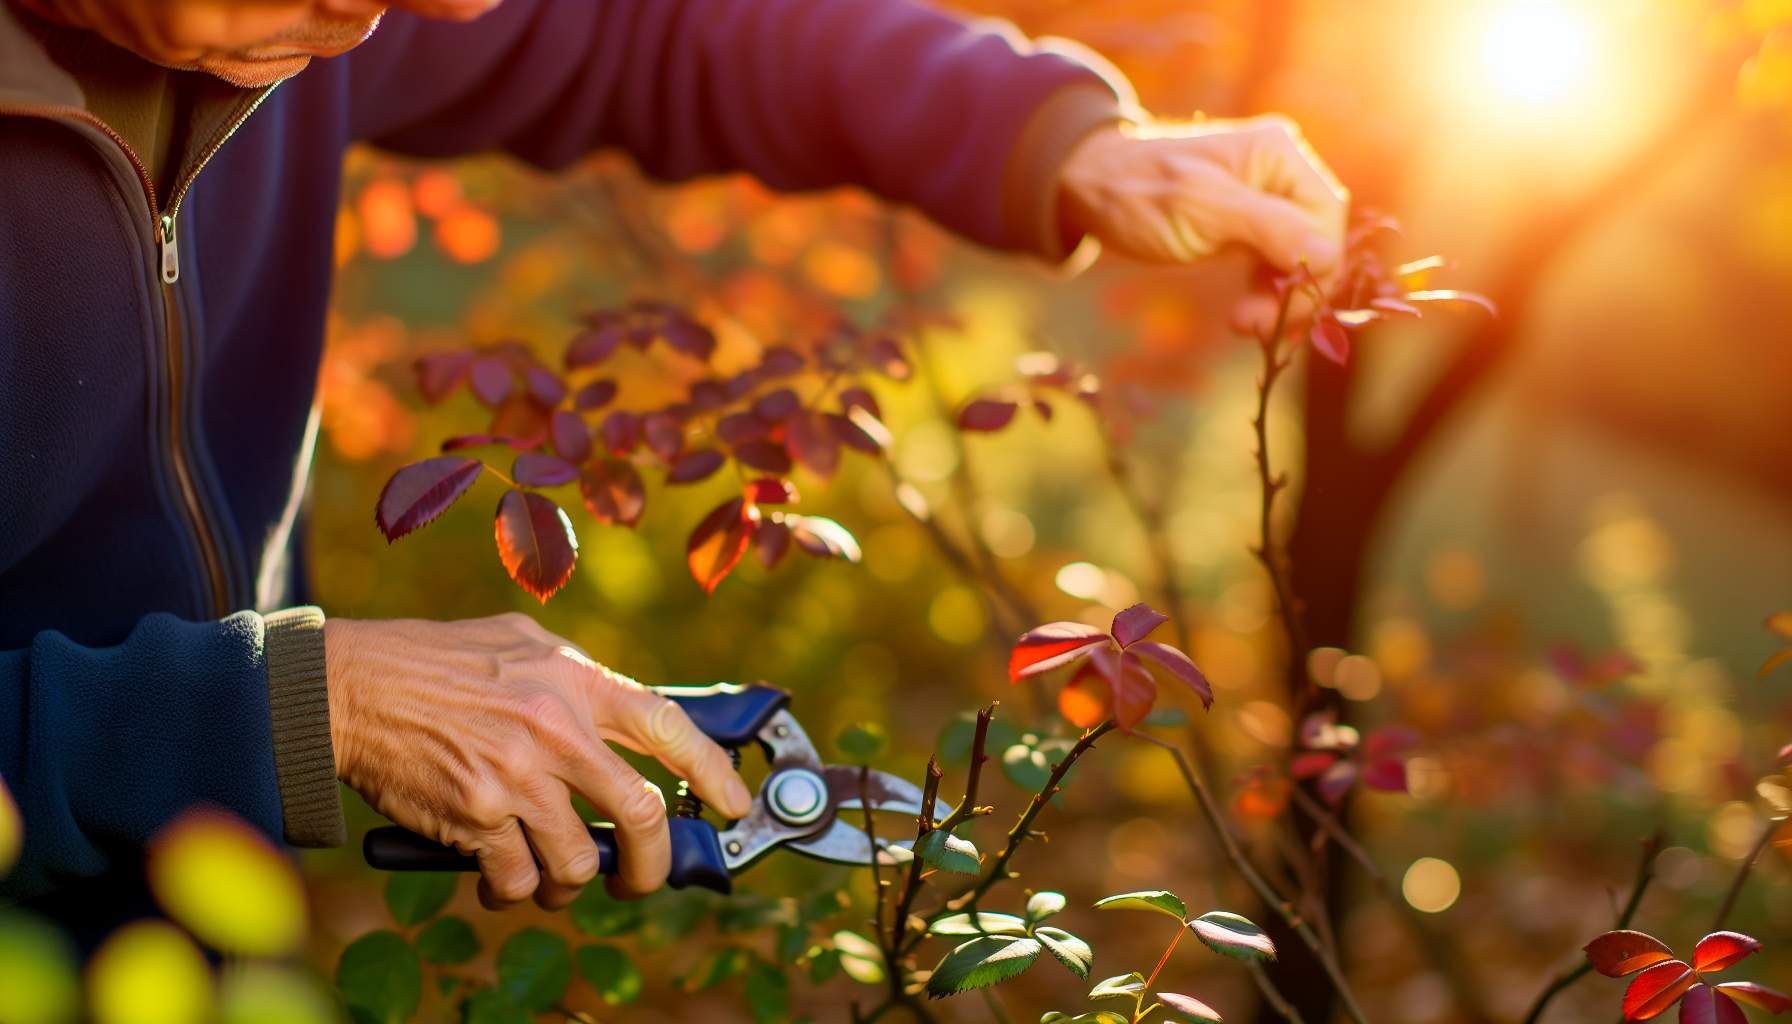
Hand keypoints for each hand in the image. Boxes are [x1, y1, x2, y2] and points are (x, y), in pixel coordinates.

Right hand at [323, 614, 753, 909]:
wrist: (353, 687)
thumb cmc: (436, 661)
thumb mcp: (522, 644)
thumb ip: (578, 681)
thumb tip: (629, 722)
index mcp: (577, 681)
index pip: (669, 727)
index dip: (714, 771)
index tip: (735, 804)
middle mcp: (557, 730)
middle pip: (639, 815)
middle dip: (652, 863)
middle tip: (643, 877)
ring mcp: (516, 777)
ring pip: (577, 863)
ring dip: (571, 886)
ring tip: (555, 879)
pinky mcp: (475, 818)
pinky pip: (517, 880)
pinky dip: (514, 890)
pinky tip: (501, 877)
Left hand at [1057, 116, 1349, 334]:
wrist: (1091, 188)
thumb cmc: (1138, 189)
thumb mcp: (1200, 208)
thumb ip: (1266, 227)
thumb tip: (1327, 254)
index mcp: (1279, 154)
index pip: (1326, 218)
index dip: (1315, 269)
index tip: (1280, 311)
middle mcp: (1282, 172)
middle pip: (1318, 241)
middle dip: (1294, 290)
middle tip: (1253, 327)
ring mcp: (1266, 200)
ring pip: (1299, 259)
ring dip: (1279, 299)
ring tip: (1243, 325)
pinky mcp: (1249, 227)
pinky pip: (1275, 264)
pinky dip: (1266, 293)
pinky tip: (1245, 316)